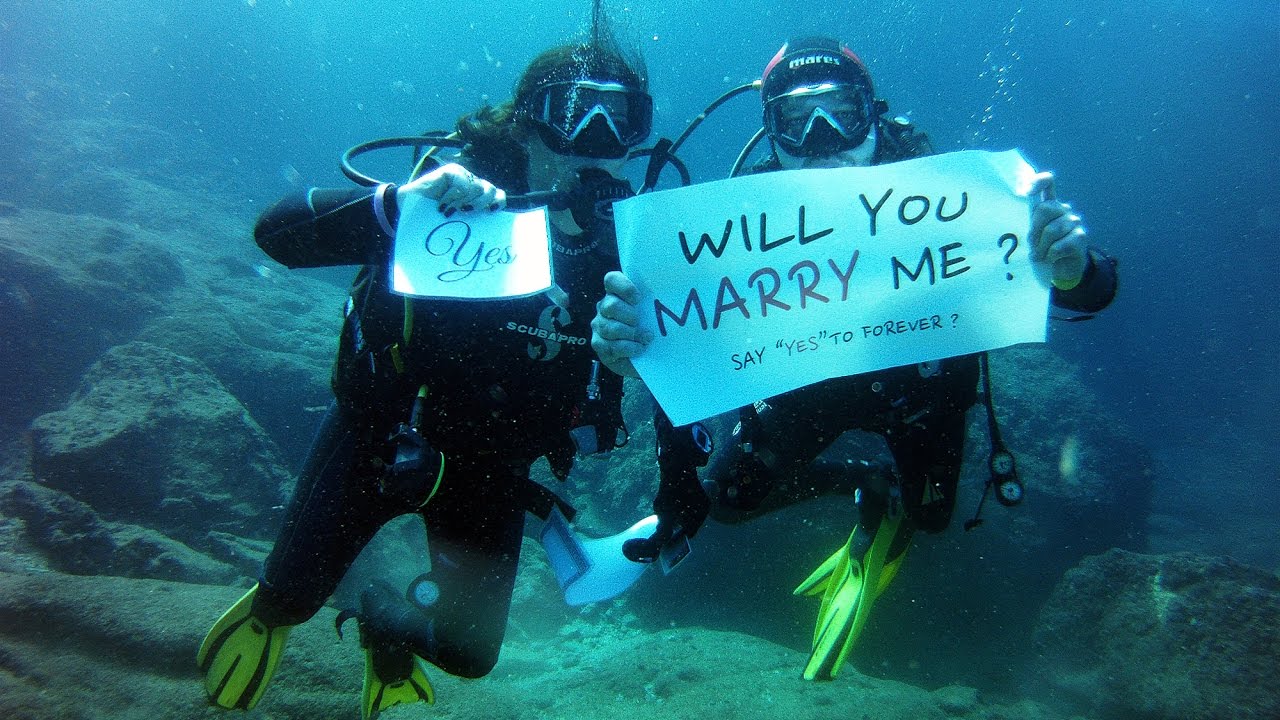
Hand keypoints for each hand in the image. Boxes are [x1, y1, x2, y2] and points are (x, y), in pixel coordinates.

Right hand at [396, 163, 505, 216]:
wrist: (409, 211)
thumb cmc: (435, 221)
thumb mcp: (459, 223)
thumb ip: (475, 222)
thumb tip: (491, 233)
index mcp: (479, 199)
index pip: (498, 196)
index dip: (498, 203)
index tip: (490, 212)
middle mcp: (473, 186)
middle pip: (491, 190)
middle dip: (481, 203)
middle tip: (465, 212)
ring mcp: (463, 177)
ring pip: (477, 187)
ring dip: (463, 201)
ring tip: (450, 211)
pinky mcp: (452, 171)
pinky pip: (461, 183)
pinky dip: (452, 196)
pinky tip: (442, 204)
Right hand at [590, 271, 650, 378]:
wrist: (645, 355)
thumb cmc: (650, 327)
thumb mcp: (654, 311)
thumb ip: (657, 298)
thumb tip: (676, 287)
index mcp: (616, 293)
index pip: (612, 280)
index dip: (625, 288)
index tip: (639, 299)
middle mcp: (604, 307)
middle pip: (611, 305)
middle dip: (630, 316)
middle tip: (640, 322)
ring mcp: (600, 326)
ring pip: (610, 328)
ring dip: (632, 334)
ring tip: (646, 338)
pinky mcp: (599, 345)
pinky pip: (611, 346)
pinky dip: (629, 348)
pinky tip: (639, 348)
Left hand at [1028, 173, 1087, 289]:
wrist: (1058, 271)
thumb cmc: (1041, 251)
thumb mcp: (1031, 234)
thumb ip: (1028, 217)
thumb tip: (1024, 196)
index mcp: (1049, 206)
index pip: (1047, 184)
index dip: (1039, 182)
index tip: (1027, 189)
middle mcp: (1063, 210)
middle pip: (1045, 209)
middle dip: (1034, 231)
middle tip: (1032, 246)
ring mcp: (1074, 222)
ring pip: (1052, 230)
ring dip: (1041, 248)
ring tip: (1040, 256)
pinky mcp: (1081, 236)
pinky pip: (1059, 245)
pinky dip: (1051, 255)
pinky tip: (1053, 258)